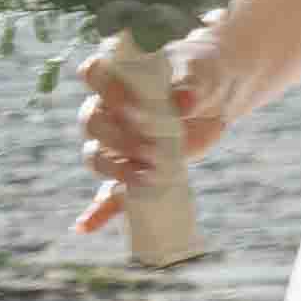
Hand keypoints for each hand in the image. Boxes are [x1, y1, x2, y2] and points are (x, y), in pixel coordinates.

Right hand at [81, 29, 217, 225]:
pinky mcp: (132, 167)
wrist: (215, 97)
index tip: (130, 104)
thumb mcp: (200, 76)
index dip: (103, 89)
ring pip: (96, 156)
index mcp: (120, 75)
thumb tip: (182, 102)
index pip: (93, 73)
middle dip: (117, 138)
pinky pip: (107, 192)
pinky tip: (85, 227)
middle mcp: (109, 107)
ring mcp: (118, 140)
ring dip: (114, 169)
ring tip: (145, 178)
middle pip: (92, 123)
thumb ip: (189, 87)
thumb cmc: (202, 76)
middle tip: (150, 147)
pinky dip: (97, 211)